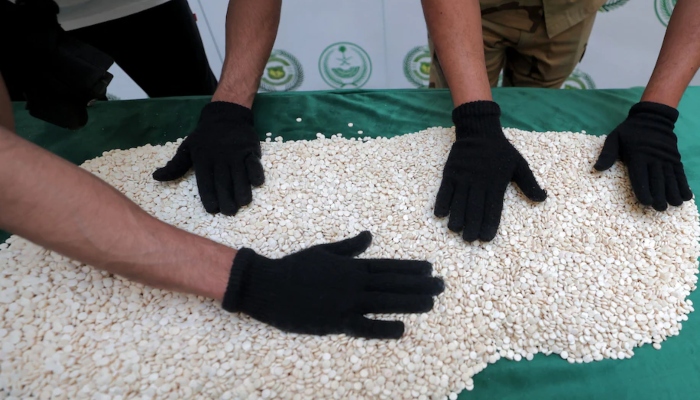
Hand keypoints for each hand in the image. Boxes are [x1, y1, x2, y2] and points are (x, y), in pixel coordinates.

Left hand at [153, 102, 263, 214]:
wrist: (226, 115)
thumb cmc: (205, 136)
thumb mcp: (187, 148)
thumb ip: (175, 166)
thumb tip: (156, 177)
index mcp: (202, 159)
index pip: (205, 182)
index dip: (209, 197)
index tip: (212, 210)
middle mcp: (220, 157)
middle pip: (223, 182)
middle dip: (226, 199)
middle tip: (229, 212)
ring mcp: (236, 153)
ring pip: (240, 175)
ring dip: (242, 190)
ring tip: (242, 203)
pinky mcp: (250, 149)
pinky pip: (254, 163)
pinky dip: (256, 173)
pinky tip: (256, 184)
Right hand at [221, 231, 444, 338]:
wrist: (268, 286)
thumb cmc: (294, 267)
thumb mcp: (324, 251)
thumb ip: (350, 247)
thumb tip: (369, 236)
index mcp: (352, 266)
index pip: (388, 266)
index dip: (411, 268)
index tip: (430, 269)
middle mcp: (354, 283)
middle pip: (393, 283)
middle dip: (420, 284)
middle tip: (442, 285)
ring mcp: (346, 302)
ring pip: (386, 301)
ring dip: (410, 302)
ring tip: (431, 303)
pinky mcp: (336, 321)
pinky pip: (364, 326)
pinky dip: (384, 327)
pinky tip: (402, 329)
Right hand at [435, 101, 546, 241]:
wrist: (479, 131)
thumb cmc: (500, 151)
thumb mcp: (519, 165)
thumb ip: (529, 183)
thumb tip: (542, 199)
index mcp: (496, 182)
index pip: (493, 207)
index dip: (489, 223)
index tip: (486, 238)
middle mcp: (479, 182)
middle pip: (474, 207)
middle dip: (472, 225)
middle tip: (469, 239)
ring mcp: (463, 177)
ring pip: (459, 200)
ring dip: (456, 216)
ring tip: (455, 230)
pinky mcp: (450, 173)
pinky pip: (445, 190)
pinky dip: (442, 202)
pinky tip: (440, 215)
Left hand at [594, 101, 692, 210]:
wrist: (652, 117)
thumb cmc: (629, 131)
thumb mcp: (614, 138)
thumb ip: (607, 154)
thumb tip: (596, 169)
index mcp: (637, 155)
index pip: (641, 176)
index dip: (644, 190)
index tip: (646, 202)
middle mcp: (653, 158)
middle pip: (658, 179)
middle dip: (660, 195)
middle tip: (660, 209)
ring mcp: (666, 158)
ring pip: (671, 177)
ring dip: (674, 192)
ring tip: (675, 204)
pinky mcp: (675, 158)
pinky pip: (680, 173)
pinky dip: (684, 184)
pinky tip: (686, 196)